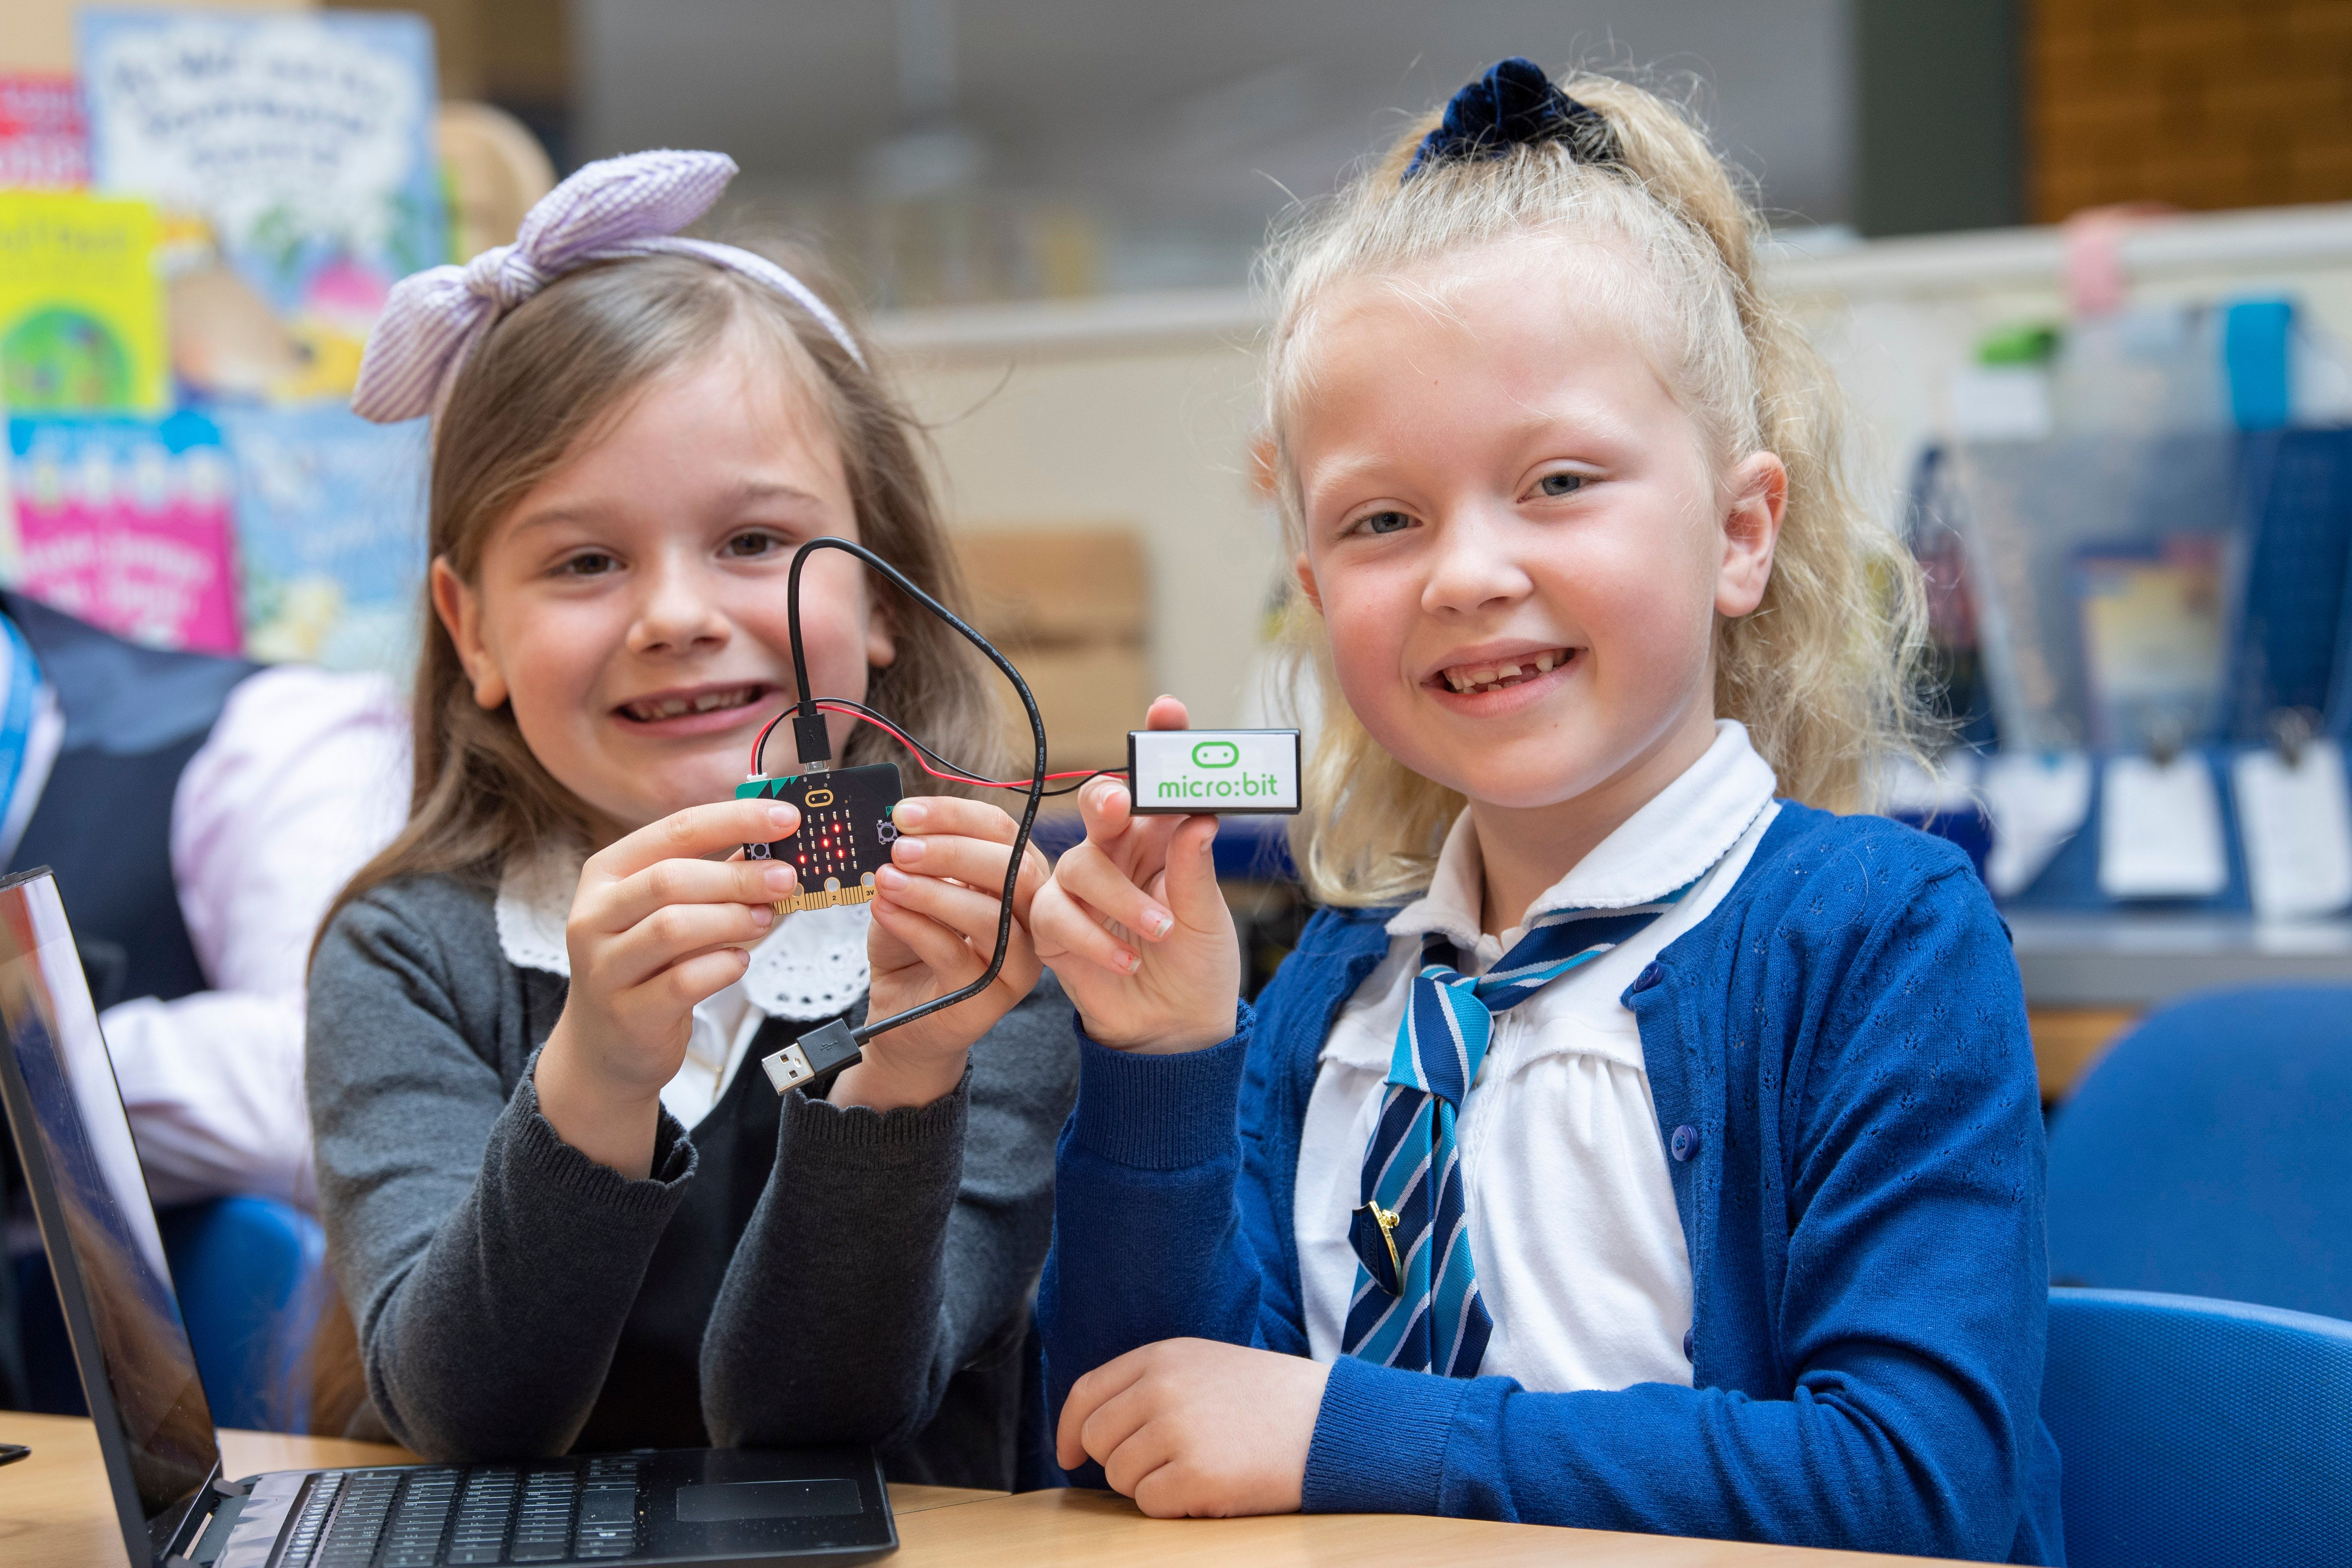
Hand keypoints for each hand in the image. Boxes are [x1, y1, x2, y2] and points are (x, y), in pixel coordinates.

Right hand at [535, 798, 797, 1175]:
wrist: (606, 1046)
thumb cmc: (648, 966)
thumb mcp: (671, 912)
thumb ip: (718, 878)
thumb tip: (779, 847)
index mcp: (607, 874)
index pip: (675, 830)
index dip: (735, 819)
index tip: (786, 817)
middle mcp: (595, 915)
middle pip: (671, 879)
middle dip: (738, 876)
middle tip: (786, 878)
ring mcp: (604, 967)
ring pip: (673, 927)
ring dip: (732, 919)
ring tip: (764, 920)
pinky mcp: (626, 1013)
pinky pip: (683, 981)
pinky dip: (723, 966)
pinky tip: (738, 962)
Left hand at [839, 795, 1049, 1110]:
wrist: (903, 1018)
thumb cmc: (914, 947)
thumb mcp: (915, 890)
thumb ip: (917, 859)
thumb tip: (901, 826)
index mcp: (1017, 876)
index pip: (1001, 831)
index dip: (954, 815)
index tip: (905, 814)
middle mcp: (1031, 916)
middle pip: (1012, 868)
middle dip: (951, 850)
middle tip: (900, 848)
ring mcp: (1018, 961)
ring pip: (989, 914)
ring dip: (931, 890)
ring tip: (886, 880)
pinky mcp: (991, 997)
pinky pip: (955, 952)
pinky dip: (914, 925)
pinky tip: (884, 912)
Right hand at [1030, 696, 1239, 1051]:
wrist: (1173, 1027)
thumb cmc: (1196, 965)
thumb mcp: (1208, 918)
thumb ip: (1195, 869)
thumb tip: (1199, 818)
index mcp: (1162, 837)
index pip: (1158, 781)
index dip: (1160, 742)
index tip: (1169, 710)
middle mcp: (1118, 851)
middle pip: (1102, 803)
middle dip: (1110, 796)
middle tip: (1123, 803)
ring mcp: (1083, 886)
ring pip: (1082, 863)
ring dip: (1122, 897)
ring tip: (1160, 932)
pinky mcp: (1055, 925)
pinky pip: (1058, 914)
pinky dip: (1093, 937)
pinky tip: (1124, 960)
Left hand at [1056, 1339, 1328, 1516]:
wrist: (1331, 1424)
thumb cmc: (1268, 1401)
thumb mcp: (1204, 1366)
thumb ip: (1149, 1385)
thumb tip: (1087, 1429)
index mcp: (1161, 1357)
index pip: (1085, 1393)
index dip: (1068, 1430)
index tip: (1069, 1456)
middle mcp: (1161, 1389)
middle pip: (1096, 1440)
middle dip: (1119, 1462)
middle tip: (1166, 1464)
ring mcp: (1177, 1431)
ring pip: (1119, 1477)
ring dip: (1151, 1485)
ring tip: (1200, 1468)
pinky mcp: (1195, 1475)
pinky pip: (1150, 1505)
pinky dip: (1174, 1507)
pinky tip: (1210, 1488)